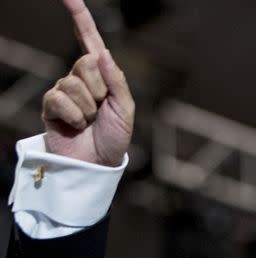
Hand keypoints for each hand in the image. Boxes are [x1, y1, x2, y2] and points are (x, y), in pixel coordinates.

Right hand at [42, 0, 134, 166]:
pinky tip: (76, 126)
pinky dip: (74, 116)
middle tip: (101, 109)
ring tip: (90, 122)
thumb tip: (103, 54)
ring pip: (74, 83)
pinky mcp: (51, 105)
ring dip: (88, 107)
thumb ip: (117, 81)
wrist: (98, 163)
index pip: (89, 39)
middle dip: (99, 89)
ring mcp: (64, 91)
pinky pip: (60, 98)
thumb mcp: (125, 108)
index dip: (79, 17)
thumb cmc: (115, 137)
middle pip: (87, 63)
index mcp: (102, 75)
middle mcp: (81, 78)